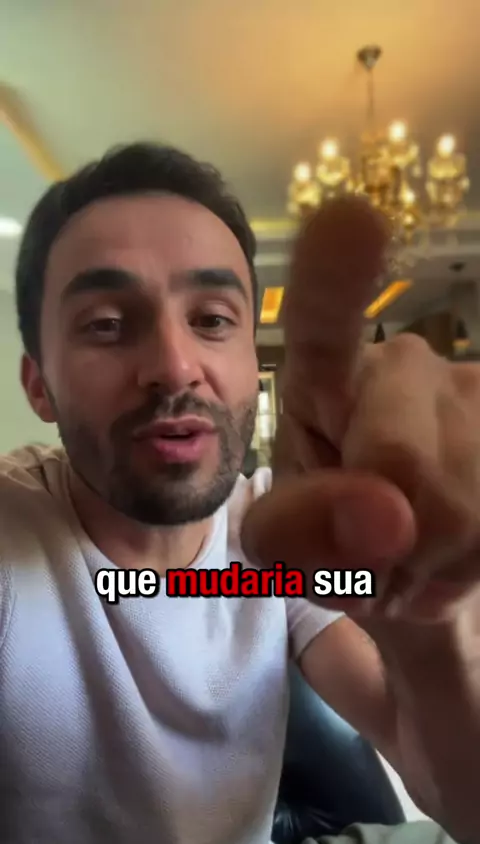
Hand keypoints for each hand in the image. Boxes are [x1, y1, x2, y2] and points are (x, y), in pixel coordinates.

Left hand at [242, 195, 479, 623]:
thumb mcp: (283, 546)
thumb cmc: (334, 538)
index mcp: (327, 375)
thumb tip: (385, 519)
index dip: (335, 277)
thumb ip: (297, 532)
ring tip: (412, 558)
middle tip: (372, 554)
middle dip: (380, 540)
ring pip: (461, 508)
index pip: (326, 321)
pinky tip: (454, 555)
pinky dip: (467, 571)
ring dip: (428, 564)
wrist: (410, 564)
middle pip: (399, 462)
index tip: (351, 219)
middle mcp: (409, 365)